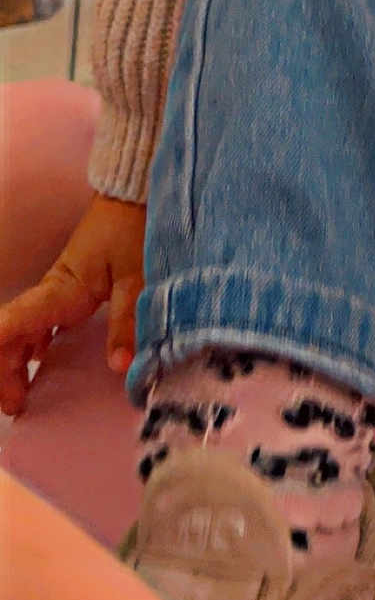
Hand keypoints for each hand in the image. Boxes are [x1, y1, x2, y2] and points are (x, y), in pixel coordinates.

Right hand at [0, 192, 146, 415]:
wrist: (137, 192)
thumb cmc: (135, 228)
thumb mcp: (137, 276)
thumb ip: (126, 320)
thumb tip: (118, 367)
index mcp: (60, 290)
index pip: (14, 323)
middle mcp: (52, 291)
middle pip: (13, 334)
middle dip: (5, 371)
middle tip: (16, 406)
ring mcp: (61, 289)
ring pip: (25, 329)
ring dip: (17, 360)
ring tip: (22, 396)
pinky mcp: (75, 288)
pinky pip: (43, 320)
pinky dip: (36, 343)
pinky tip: (41, 360)